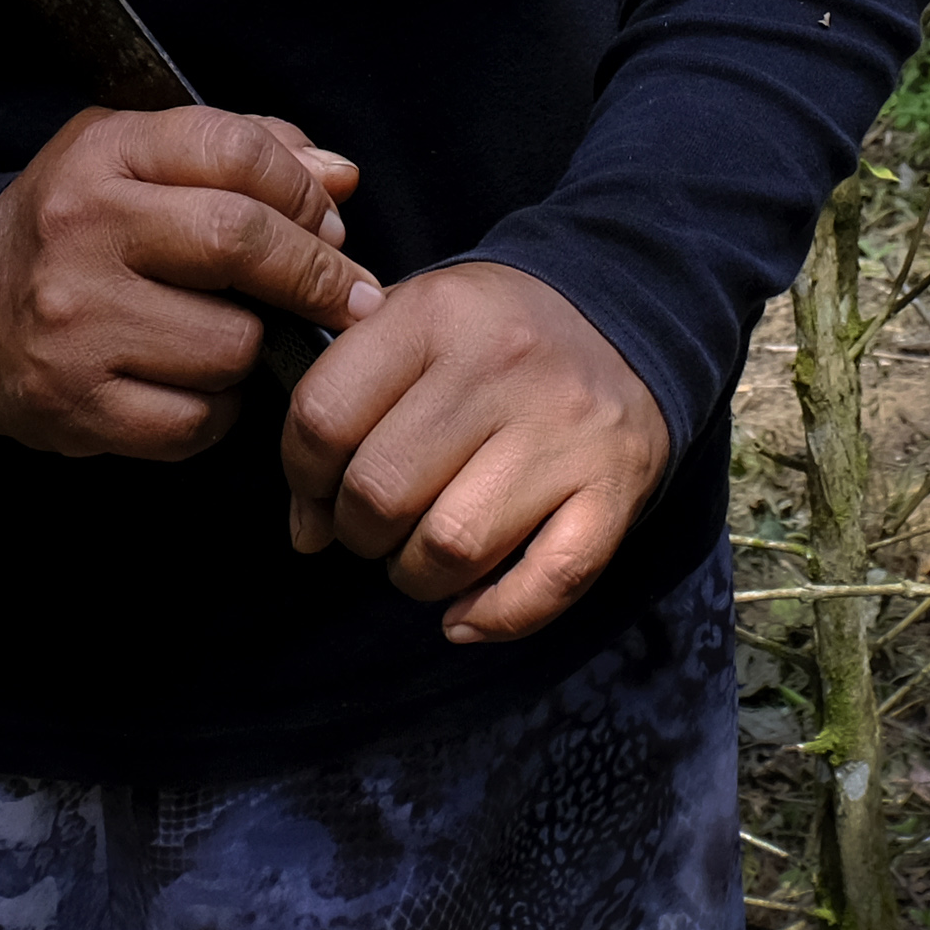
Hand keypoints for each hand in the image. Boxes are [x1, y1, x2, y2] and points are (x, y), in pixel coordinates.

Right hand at [0, 106, 376, 460]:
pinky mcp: (77, 406)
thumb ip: (244, 150)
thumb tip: (339, 178)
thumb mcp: (137, 154)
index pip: (233, 150)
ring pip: (230, 344)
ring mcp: (77, 324)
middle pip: (239, 241)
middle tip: (350, 294)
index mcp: (104, 155)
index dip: (302, 190)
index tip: (331, 224)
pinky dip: (218, 409)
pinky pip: (197, 419)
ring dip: (257, 347)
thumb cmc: (74, 227)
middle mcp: (84, 232)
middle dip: (316, 273)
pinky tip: (198, 384)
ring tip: (234, 335)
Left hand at [279, 260, 670, 642]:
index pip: (322, 415)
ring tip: (422, 554)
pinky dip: (495, 616)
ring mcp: (565, 431)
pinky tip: (465, 614)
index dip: (301, 474)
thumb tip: (307, 526)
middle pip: (380, 491)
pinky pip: (547, 583)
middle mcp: (502, 365)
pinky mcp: (615, 488)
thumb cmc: (492, 333)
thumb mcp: (413, 318)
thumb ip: (343, 395)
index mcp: (436, 313)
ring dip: (416, 576)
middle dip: (357, 532)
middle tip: (374, 524)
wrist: (627, 316)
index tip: (318, 489)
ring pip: (451, 547)